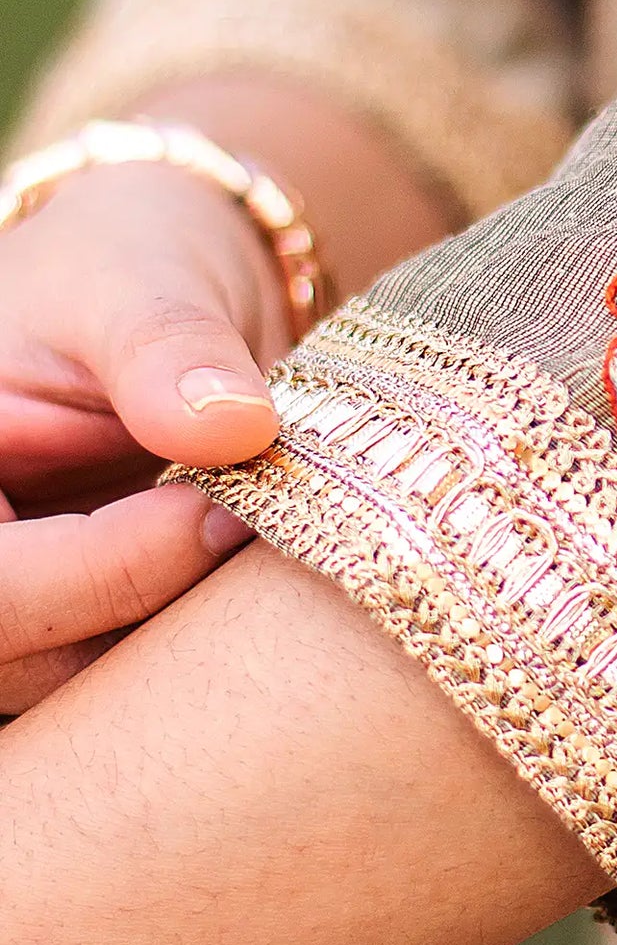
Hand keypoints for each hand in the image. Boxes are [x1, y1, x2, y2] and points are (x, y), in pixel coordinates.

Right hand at [0, 163, 288, 710]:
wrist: (164, 281)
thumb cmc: (125, 258)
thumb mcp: (137, 276)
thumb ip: (168, 348)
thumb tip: (234, 427)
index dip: (105, 567)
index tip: (220, 506)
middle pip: (23, 655)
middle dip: (149, 611)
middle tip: (255, 531)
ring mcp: (17, 596)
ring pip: (81, 686)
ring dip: (182, 640)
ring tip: (264, 538)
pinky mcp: (75, 623)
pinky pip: (130, 676)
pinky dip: (197, 642)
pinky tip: (254, 571)